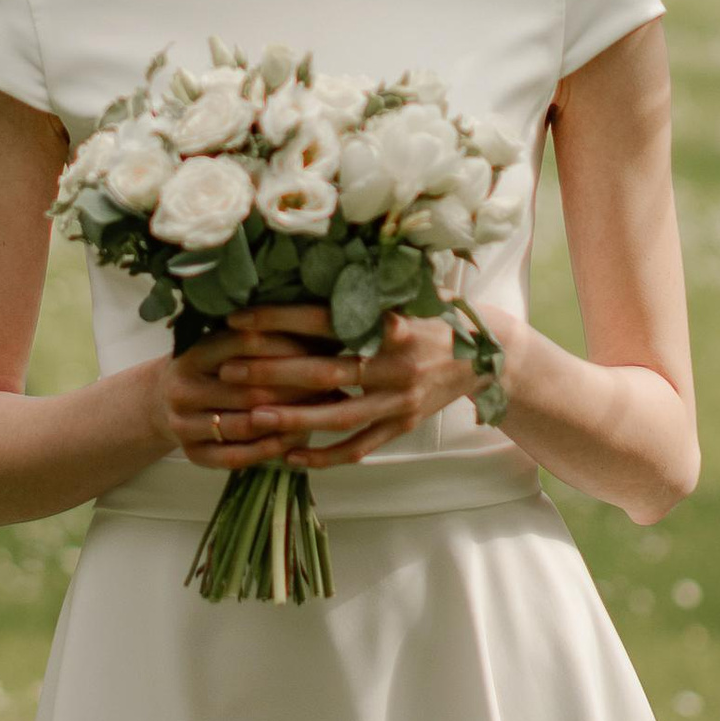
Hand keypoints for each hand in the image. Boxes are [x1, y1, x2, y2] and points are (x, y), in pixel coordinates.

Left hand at [159, 302, 476, 472]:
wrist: (490, 355)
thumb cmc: (438, 313)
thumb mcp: (410, 290)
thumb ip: (367, 286)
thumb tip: (310, 263)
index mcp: (393, 322)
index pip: (326, 320)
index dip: (281, 320)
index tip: (239, 319)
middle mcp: (397, 363)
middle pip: (326, 371)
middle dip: (273, 372)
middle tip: (229, 370)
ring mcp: (401, 399)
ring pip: (340, 416)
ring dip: (293, 419)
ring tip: (251, 418)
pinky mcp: (403, 424)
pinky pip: (360, 447)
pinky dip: (326, 455)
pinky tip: (291, 457)